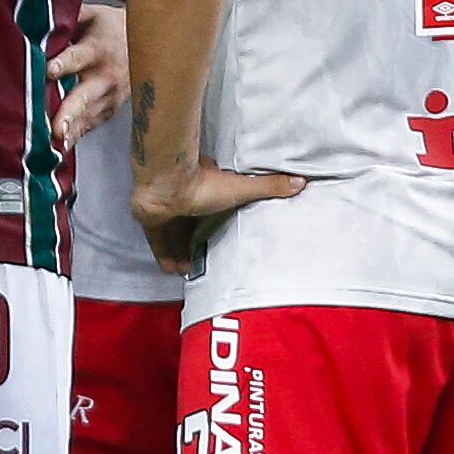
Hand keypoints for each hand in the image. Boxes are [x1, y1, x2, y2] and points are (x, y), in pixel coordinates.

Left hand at [49, 3, 126, 142]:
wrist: (151, 41)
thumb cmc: (109, 27)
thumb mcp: (92, 15)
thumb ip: (66, 17)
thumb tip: (35, 16)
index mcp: (97, 48)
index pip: (78, 56)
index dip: (63, 63)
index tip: (49, 70)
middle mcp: (105, 75)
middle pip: (85, 96)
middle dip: (70, 112)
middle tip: (56, 128)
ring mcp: (111, 96)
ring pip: (88, 116)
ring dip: (71, 130)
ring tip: (54, 145)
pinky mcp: (112, 109)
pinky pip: (92, 125)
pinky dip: (77, 136)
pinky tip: (61, 149)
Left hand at [131, 160, 304, 275]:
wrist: (167, 185)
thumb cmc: (204, 184)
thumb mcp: (242, 188)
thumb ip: (269, 187)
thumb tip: (301, 181)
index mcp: (205, 188)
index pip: (211, 207)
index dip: (215, 222)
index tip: (221, 236)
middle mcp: (184, 200)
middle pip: (191, 224)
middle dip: (197, 242)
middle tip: (205, 262)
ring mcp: (166, 211)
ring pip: (174, 235)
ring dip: (181, 253)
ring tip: (190, 271)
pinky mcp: (152, 222)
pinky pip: (157, 242)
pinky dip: (164, 256)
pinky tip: (171, 271)